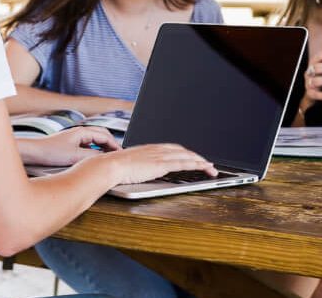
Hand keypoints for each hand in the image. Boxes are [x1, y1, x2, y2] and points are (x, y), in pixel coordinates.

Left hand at [17, 127, 118, 166]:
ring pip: (95, 140)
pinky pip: (88, 144)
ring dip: (104, 147)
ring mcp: (75, 137)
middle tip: (118, 155)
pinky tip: (95, 158)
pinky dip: (96, 149)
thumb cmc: (51, 152)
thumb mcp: (75, 156)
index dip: (115, 145)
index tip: (121, 154)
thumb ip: (92, 156)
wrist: (34, 152)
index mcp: (83, 132)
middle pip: (102, 135)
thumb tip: (105, 158)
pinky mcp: (71, 143)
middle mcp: (80, 132)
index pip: (106, 136)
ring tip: (109, 157)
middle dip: (112, 144)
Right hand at [94, 143, 216, 184]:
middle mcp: (157, 149)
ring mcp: (160, 156)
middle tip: (207, 164)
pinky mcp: (161, 164)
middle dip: (197, 157)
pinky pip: (183, 163)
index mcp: (149, 149)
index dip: (185, 153)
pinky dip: (196, 164)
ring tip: (211, 168)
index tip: (192, 157)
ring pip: (187, 156)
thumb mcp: (128, 164)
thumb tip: (137, 172)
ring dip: (201, 161)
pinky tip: (203, 168)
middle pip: (183, 151)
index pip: (173, 148)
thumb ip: (137, 167)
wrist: (110, 166)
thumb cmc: (114, 167)